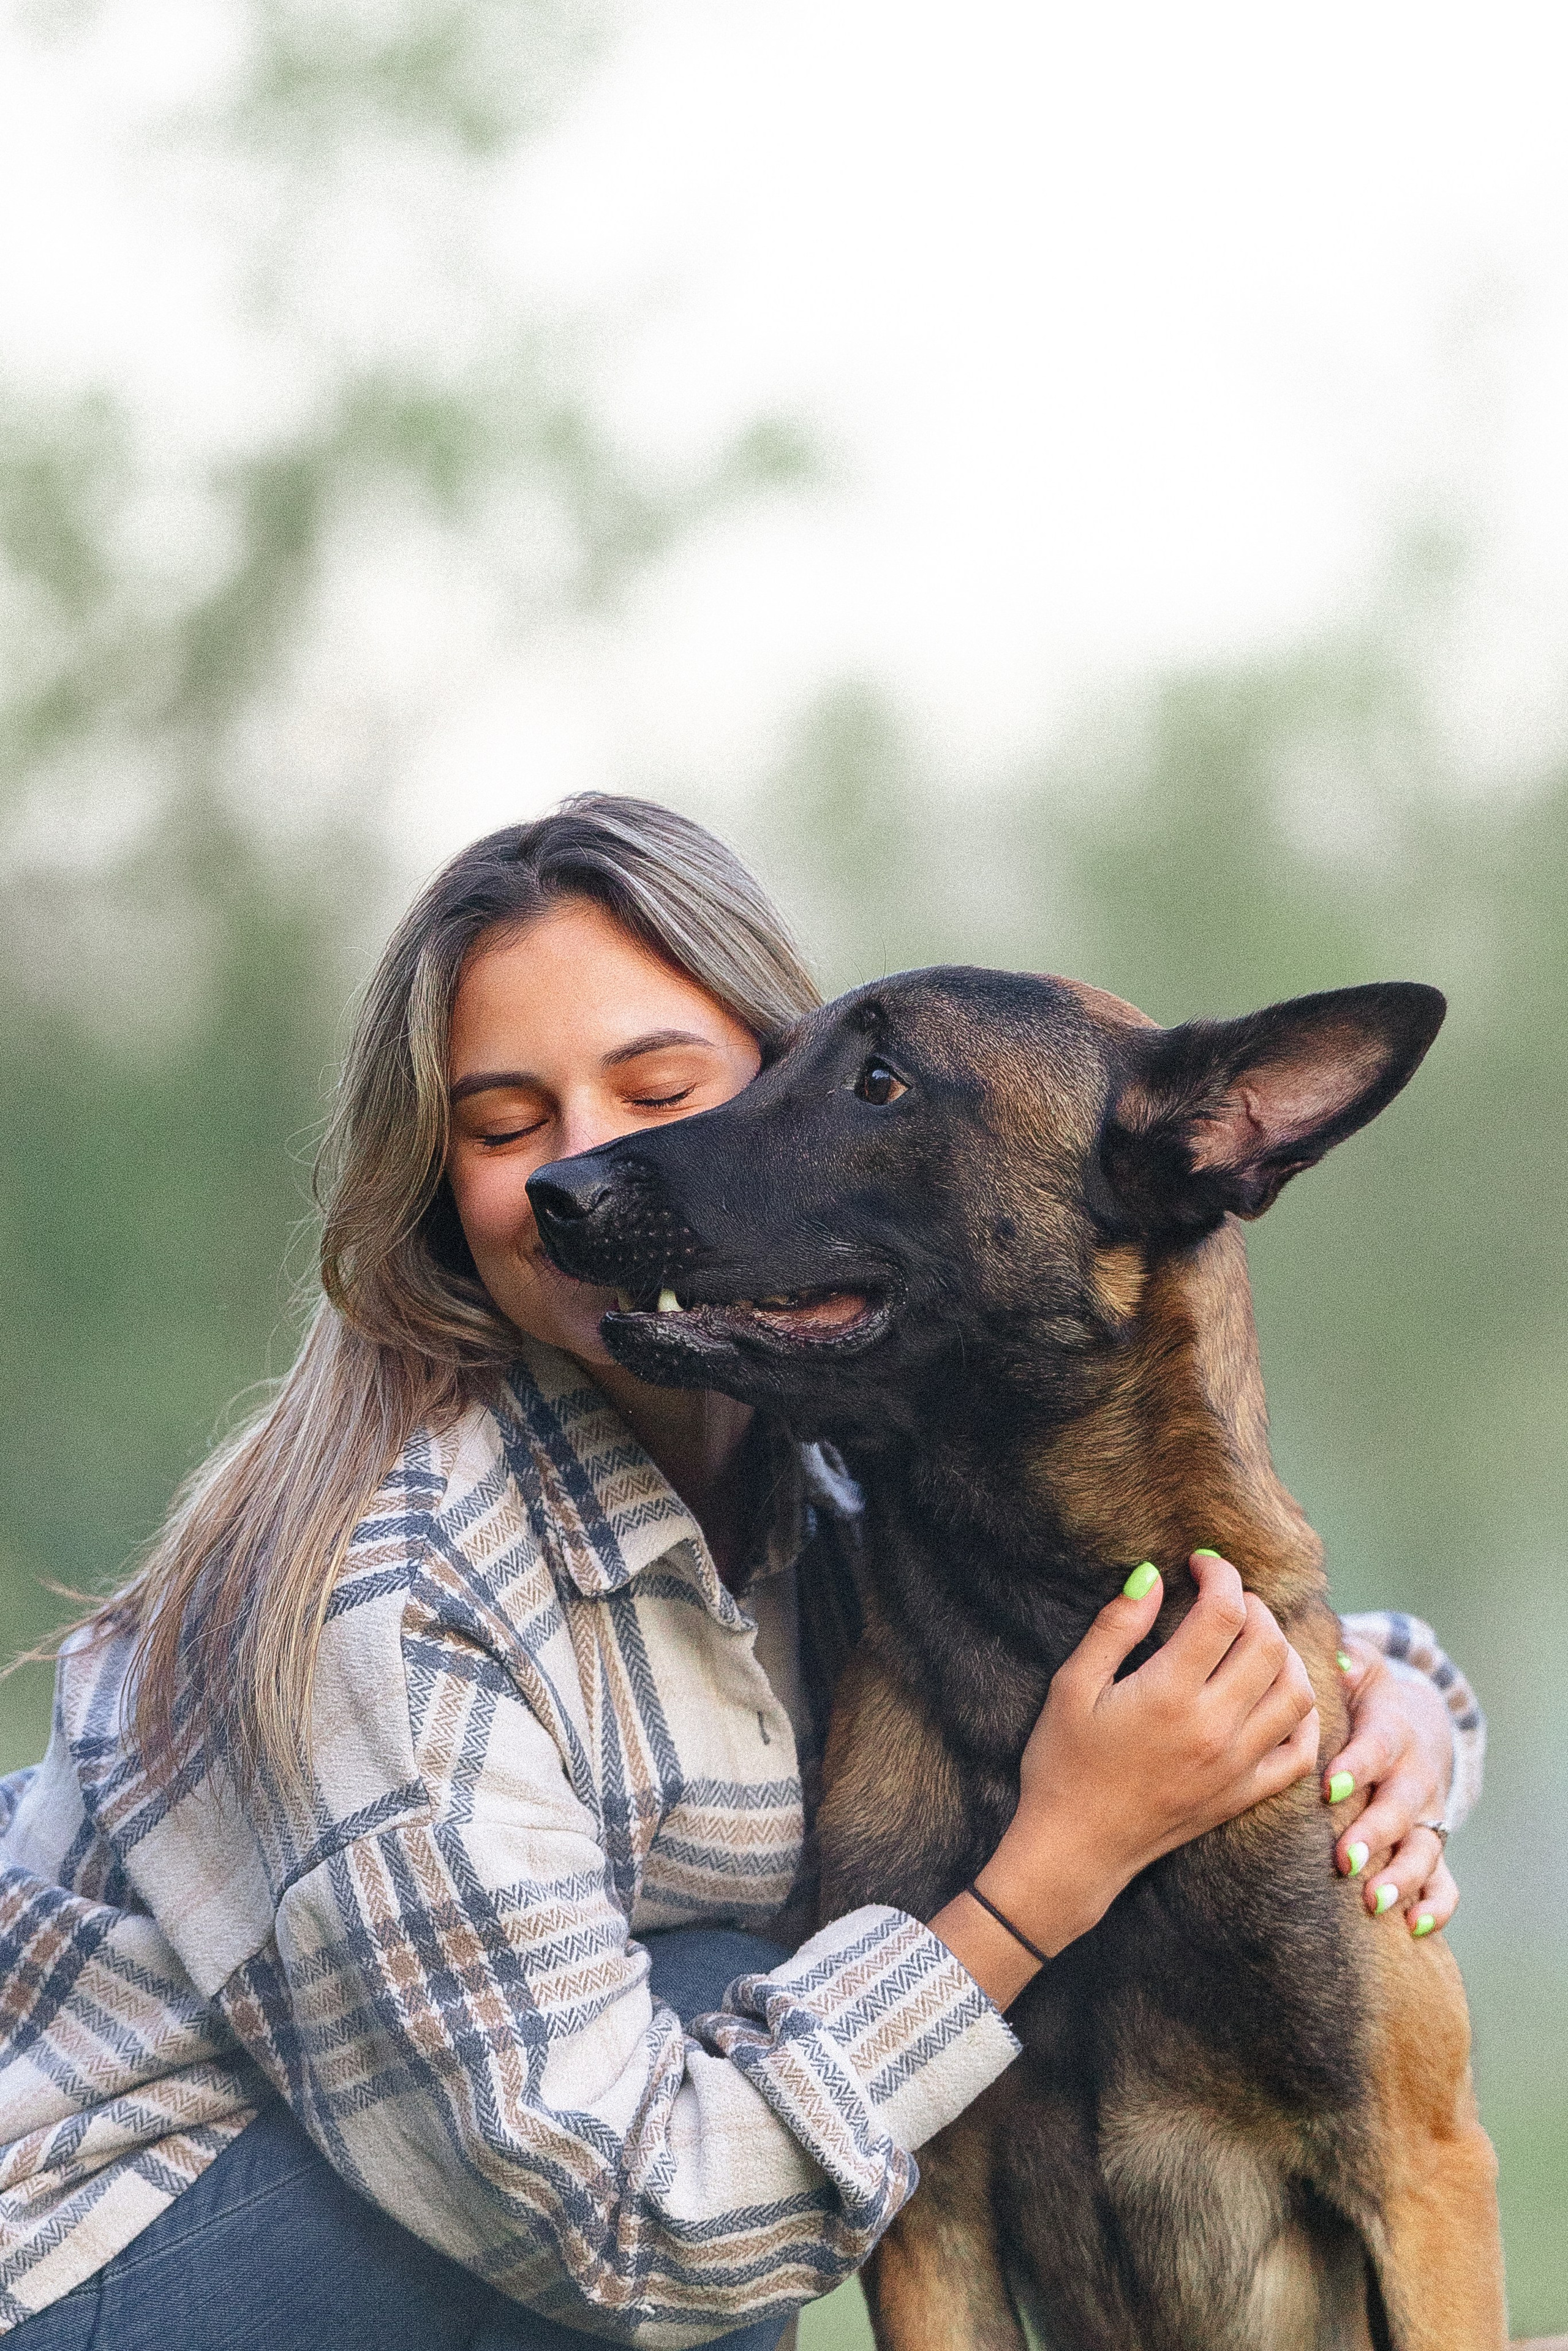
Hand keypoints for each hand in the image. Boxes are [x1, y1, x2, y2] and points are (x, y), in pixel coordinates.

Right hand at [930, 1553, 1319, 2007]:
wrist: (1075, 1848)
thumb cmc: (1063, 1763)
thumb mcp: (1072, 1686)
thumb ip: (1115, 1627)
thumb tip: (1151, 1576)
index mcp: (1169, 1694)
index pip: (1223, 1613)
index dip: (1219, 1575)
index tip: (1200, 1563)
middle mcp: (1214, 1727)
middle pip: (1268, 1644)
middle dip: (1253, 1605)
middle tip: (1224, 1596)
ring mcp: (1236, 1765)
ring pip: (1296, 1692)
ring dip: (1284, 1653)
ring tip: (1253, 1639)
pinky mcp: (1243, 1794)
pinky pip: (1300, 1751)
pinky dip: (1303, 1716)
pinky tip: (1279, 1695)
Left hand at [1322, 1634, 1457, 1935]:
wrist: (1412, 1723)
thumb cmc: (1364, 1697)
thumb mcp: (1359, 1669)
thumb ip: (1346, 1662)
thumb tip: (1335, 1660)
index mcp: (1390, 1731)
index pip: (1376, 1747)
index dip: (1356, 1766)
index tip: (1329, 1786)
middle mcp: (1413, 1777)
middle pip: (1400, 1807)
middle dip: (1375, 1834)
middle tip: (1344, 1859)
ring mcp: (1425, 1816)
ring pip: (1423, 1850)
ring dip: (1402, 1878)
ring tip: (1375, 1903)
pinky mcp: (1430, 1845)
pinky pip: (1444, 1882)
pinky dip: (1435, 1906)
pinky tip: (1413, 1928)